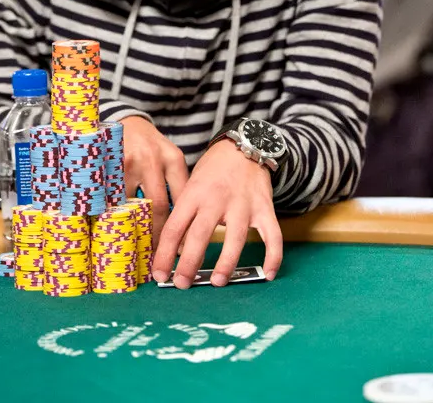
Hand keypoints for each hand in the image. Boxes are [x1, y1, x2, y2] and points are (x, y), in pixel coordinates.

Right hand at [121, 116, 188, 240]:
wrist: (126, 121)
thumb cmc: (151, 145)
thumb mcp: (170, 158)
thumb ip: (176, 185)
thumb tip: (183, 225)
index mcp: (173, 160)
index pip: (181, 199)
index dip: (181, 227)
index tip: (179, 249)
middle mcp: (153, 160)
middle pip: (159, 207)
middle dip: (158, 235)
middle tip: (157, 257)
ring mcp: (130, 162)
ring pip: (133, 205)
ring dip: (133, 227)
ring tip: (133, 247)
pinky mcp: (109, 165)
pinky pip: (113, 197)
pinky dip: (114, 213)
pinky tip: (113, 226)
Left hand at [151, 138, 281, 288]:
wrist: (244, 147)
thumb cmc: (212, 172)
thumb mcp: (191, 186)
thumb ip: (184, 214)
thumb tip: (174, 250)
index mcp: (193, 194)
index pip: (174, 228)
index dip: (165, 254)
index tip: (159, 275)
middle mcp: (217, 199)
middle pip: (200, 235)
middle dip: (189, 264)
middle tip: (182, 284)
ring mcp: (243, 204)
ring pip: (235, 238)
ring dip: (226, 263)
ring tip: (218, 282)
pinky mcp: (264, 208)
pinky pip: (273, 236)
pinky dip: (273, 256)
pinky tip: (269, 274)